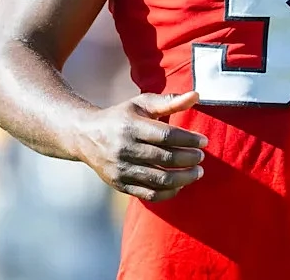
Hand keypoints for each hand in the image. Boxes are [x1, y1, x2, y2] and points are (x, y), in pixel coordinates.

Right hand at [76, 91, 207, 201]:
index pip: (166, 136)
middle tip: (202, 157)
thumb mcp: (142, 104)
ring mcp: (121, 170)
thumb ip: (169, 101)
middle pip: (165, 159)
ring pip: (159, 180)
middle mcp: (124, 149)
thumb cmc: (122, 117)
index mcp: (131, 126)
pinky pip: (149, 194)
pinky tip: (181, 184)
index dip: (189, 140)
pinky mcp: (120, 185)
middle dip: (189, 159)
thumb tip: (196, 95)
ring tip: (197, 172)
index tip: (204, 141)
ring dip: (184, 178)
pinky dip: (168, 192)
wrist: (86, 137)